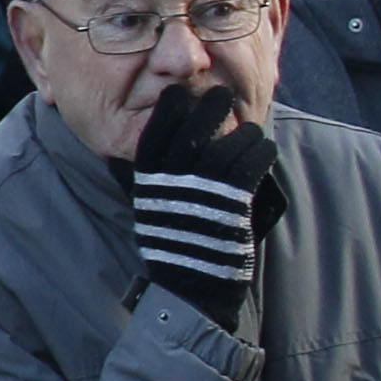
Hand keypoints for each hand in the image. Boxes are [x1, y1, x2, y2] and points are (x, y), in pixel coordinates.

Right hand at [127, 80, 276, 327]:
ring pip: (224, 144)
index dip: (168, 110)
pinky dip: (259, 152)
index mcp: (147, 180)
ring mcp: (201, 190)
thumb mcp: (146, 209)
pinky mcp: (230, 202)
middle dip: (207, 107)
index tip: (178, 94)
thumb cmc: (171, 244)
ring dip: (242, 133)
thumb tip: (115, 158)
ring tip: (251, 129)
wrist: (191, 287)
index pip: (154, 133)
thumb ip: (136, 182)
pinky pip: (248, 164)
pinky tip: (265, 148)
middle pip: (191, 130)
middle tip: (220, 93)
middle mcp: (171, 181)